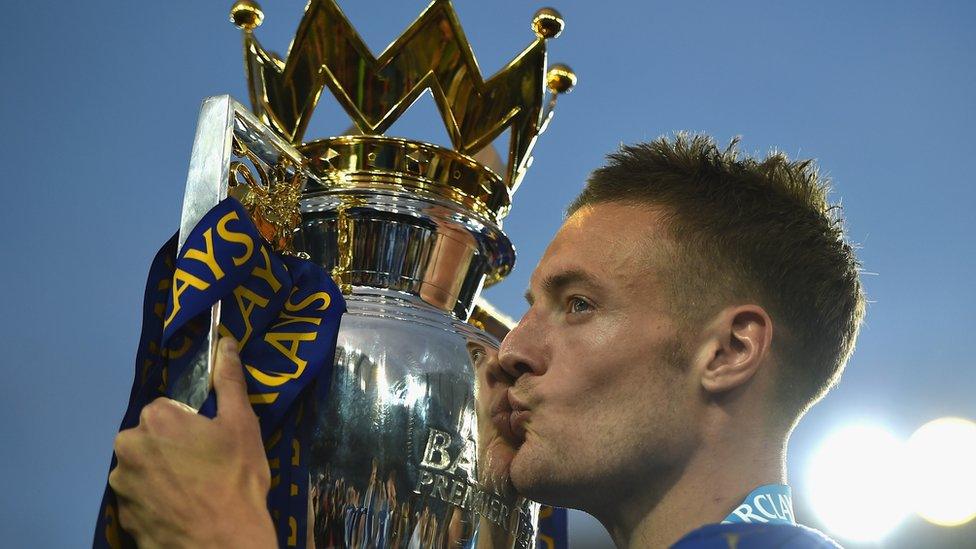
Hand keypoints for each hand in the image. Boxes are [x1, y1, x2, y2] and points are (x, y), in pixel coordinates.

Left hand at [109, 338, 276, 547]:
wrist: (223, 543)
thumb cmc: (235, 479)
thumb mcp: (242, 424)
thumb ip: (229, 381)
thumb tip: (226, 342)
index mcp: (155, 419)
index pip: (166, 409)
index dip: (191, 425)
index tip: (210, 443)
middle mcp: (128, 448)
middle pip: (150, 438)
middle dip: (171, 448)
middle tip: (203, 468)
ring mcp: (121, 485)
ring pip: (142, 468)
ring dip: (160, 475)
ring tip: (193, 492)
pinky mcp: (123, 516)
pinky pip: (139, 498)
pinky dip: (155, 501)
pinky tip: (181, 510)